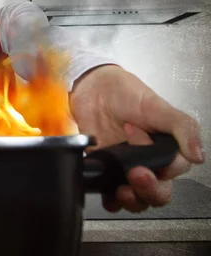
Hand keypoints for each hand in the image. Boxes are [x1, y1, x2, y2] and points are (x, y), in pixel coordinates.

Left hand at [69, 65, 204, 212]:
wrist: (92, 88)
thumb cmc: (126, 94)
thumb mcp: (157, 106)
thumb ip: (181, 127)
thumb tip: (197, 155)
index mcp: (167, 149)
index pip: (175, 171)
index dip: (165, 166)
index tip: (146, 145)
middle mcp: (149, 162)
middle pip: (159, 192)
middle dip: (150, 190)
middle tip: (136, 174)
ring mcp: (127, 167)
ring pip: (138, 198)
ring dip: (133, 201)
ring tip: (122, 190)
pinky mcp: (106, 170)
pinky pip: (111, 194)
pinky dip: (111, 201)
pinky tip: (108, 198)